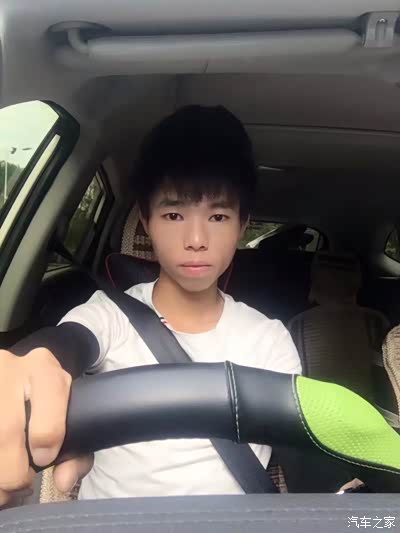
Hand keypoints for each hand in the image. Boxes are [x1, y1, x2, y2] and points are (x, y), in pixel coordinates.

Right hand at [0, 347, 91, 505]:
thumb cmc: (47, 404)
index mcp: (43, 368)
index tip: (44, 459)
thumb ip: (76, 451)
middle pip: (7, 428)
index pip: (49, 395)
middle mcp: (10, 368)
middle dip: (13, 470)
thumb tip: (64, 481)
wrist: (16, 379)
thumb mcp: (66, 414)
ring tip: (3, 490)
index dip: (48, 435)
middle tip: (20, 485)